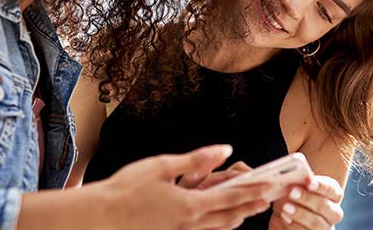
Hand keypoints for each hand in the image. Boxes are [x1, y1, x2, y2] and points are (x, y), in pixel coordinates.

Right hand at [101, 145, 273, 229]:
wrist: (102, 216)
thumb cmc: (128, 188)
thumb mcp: (163, 166)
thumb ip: (196, 160)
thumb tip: (224, 150)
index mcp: (190, 205)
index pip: (230, 197)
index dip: (252, 191)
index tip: (270, 186)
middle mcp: (189, 224)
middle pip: (229, 218)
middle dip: (250, 208)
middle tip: (268, 201)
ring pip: (216, 228)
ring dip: (236, 218)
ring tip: (248, 210)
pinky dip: (215, 224)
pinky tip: (215, 217)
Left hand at [268, 175, 343, 229]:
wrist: (286, 214)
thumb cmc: (292, 196)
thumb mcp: (293, 185)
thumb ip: (295, 181)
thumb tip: (288, 177)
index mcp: (332, 195)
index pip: (332, 189)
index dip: (321, 185)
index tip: (309, 182)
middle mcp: (332, 212)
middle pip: (325, 206)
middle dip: (308, 199)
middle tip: (292, 192)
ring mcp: (324, 227)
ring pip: (317, 223)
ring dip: (300, 214)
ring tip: (285, 208)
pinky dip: (294, 226)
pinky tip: (285, 218)